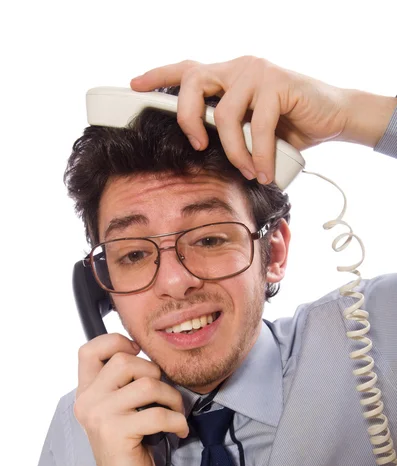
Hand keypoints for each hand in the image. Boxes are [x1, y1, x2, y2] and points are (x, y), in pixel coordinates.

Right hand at [74, 333, 188, 465]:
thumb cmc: (127, 442)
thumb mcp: (117, 408)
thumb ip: (122, 382)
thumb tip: (152, 355)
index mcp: (86, 390)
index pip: (89, 350)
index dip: (115, 342)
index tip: (137, 354)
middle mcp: (88, 400)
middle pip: (124, 361)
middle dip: (155, 373)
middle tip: (165, 393)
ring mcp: (100, 416)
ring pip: (146, 385)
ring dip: (171, 397)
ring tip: (175, 411)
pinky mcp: (117, 433)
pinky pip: (157, 414)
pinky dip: (177, 420)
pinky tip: (179, 429)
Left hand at [130, 56, 349, 184]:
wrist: (333, 116)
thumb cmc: (289, 126)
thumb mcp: (251, 127)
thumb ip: (227, 129)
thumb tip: (202, 152)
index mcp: (227, 76)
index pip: (187, 69)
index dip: (159, 75)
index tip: (134, 85)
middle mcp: (238, 68)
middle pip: (194, 82)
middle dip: (188, 118)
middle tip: (199, 146)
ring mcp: (257, 71)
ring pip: (226, 114)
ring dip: (235, 152)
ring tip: (248, 171)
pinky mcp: (279, 82)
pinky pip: (258, 125)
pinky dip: (260, 155)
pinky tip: (265, 171)